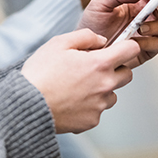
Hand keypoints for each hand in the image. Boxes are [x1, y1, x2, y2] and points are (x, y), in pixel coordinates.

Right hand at [21, 29, 140, 132]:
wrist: (26, 105)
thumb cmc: (40, 73)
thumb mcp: (58, 43)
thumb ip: (85, 37)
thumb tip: (101, 41)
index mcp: (100, 64)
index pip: (131, 50)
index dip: (126, 46)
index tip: (118, 48)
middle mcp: (105, 85)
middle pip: (127, 74)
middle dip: (115, 69)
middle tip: (93, 68)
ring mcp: (99, 105)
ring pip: (112, 94)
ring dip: (102, 89)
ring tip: (78, 87)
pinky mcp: (91, 121)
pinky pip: (98, 111)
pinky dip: (89, 106)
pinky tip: (71, 101)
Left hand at [77, 0, 157, 68]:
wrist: (86, 47)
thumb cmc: (92, 23)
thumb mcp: (100, 3)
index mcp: (138, 1)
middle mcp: (146, 15)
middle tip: (156, 9)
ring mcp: (148, 33)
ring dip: (157, 26)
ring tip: (140, 28)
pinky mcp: (147, 50)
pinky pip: (157, 44)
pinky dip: (148, 42)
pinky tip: (134, 42)